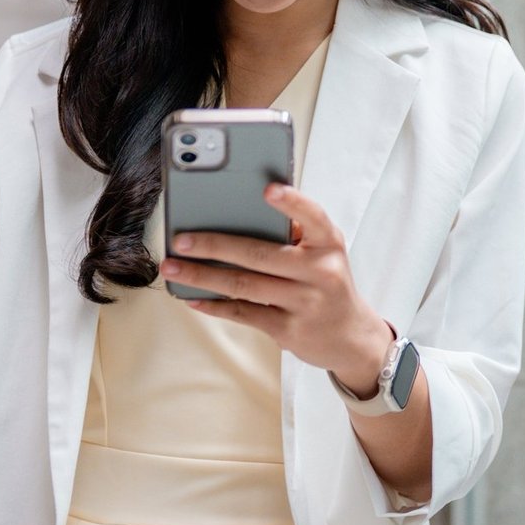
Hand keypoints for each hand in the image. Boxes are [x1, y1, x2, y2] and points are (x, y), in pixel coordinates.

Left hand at [161, 185, 392, 394]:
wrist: (350, 336)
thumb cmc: (327, 281)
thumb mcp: (324, 252)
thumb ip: (296, 233)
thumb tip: (238, 215)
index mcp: (329, 243)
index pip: (313, 217)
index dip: (291, 202)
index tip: (267, 188)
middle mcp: (321, 271)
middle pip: (260, 254)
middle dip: (215, 245)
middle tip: (181, 239)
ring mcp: (304, 303)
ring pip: (244, 285)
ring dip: (203, 275)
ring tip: (173, 267)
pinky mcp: (289, 330)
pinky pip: (244, 313)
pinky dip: (214, 304)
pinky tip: (192, 297)